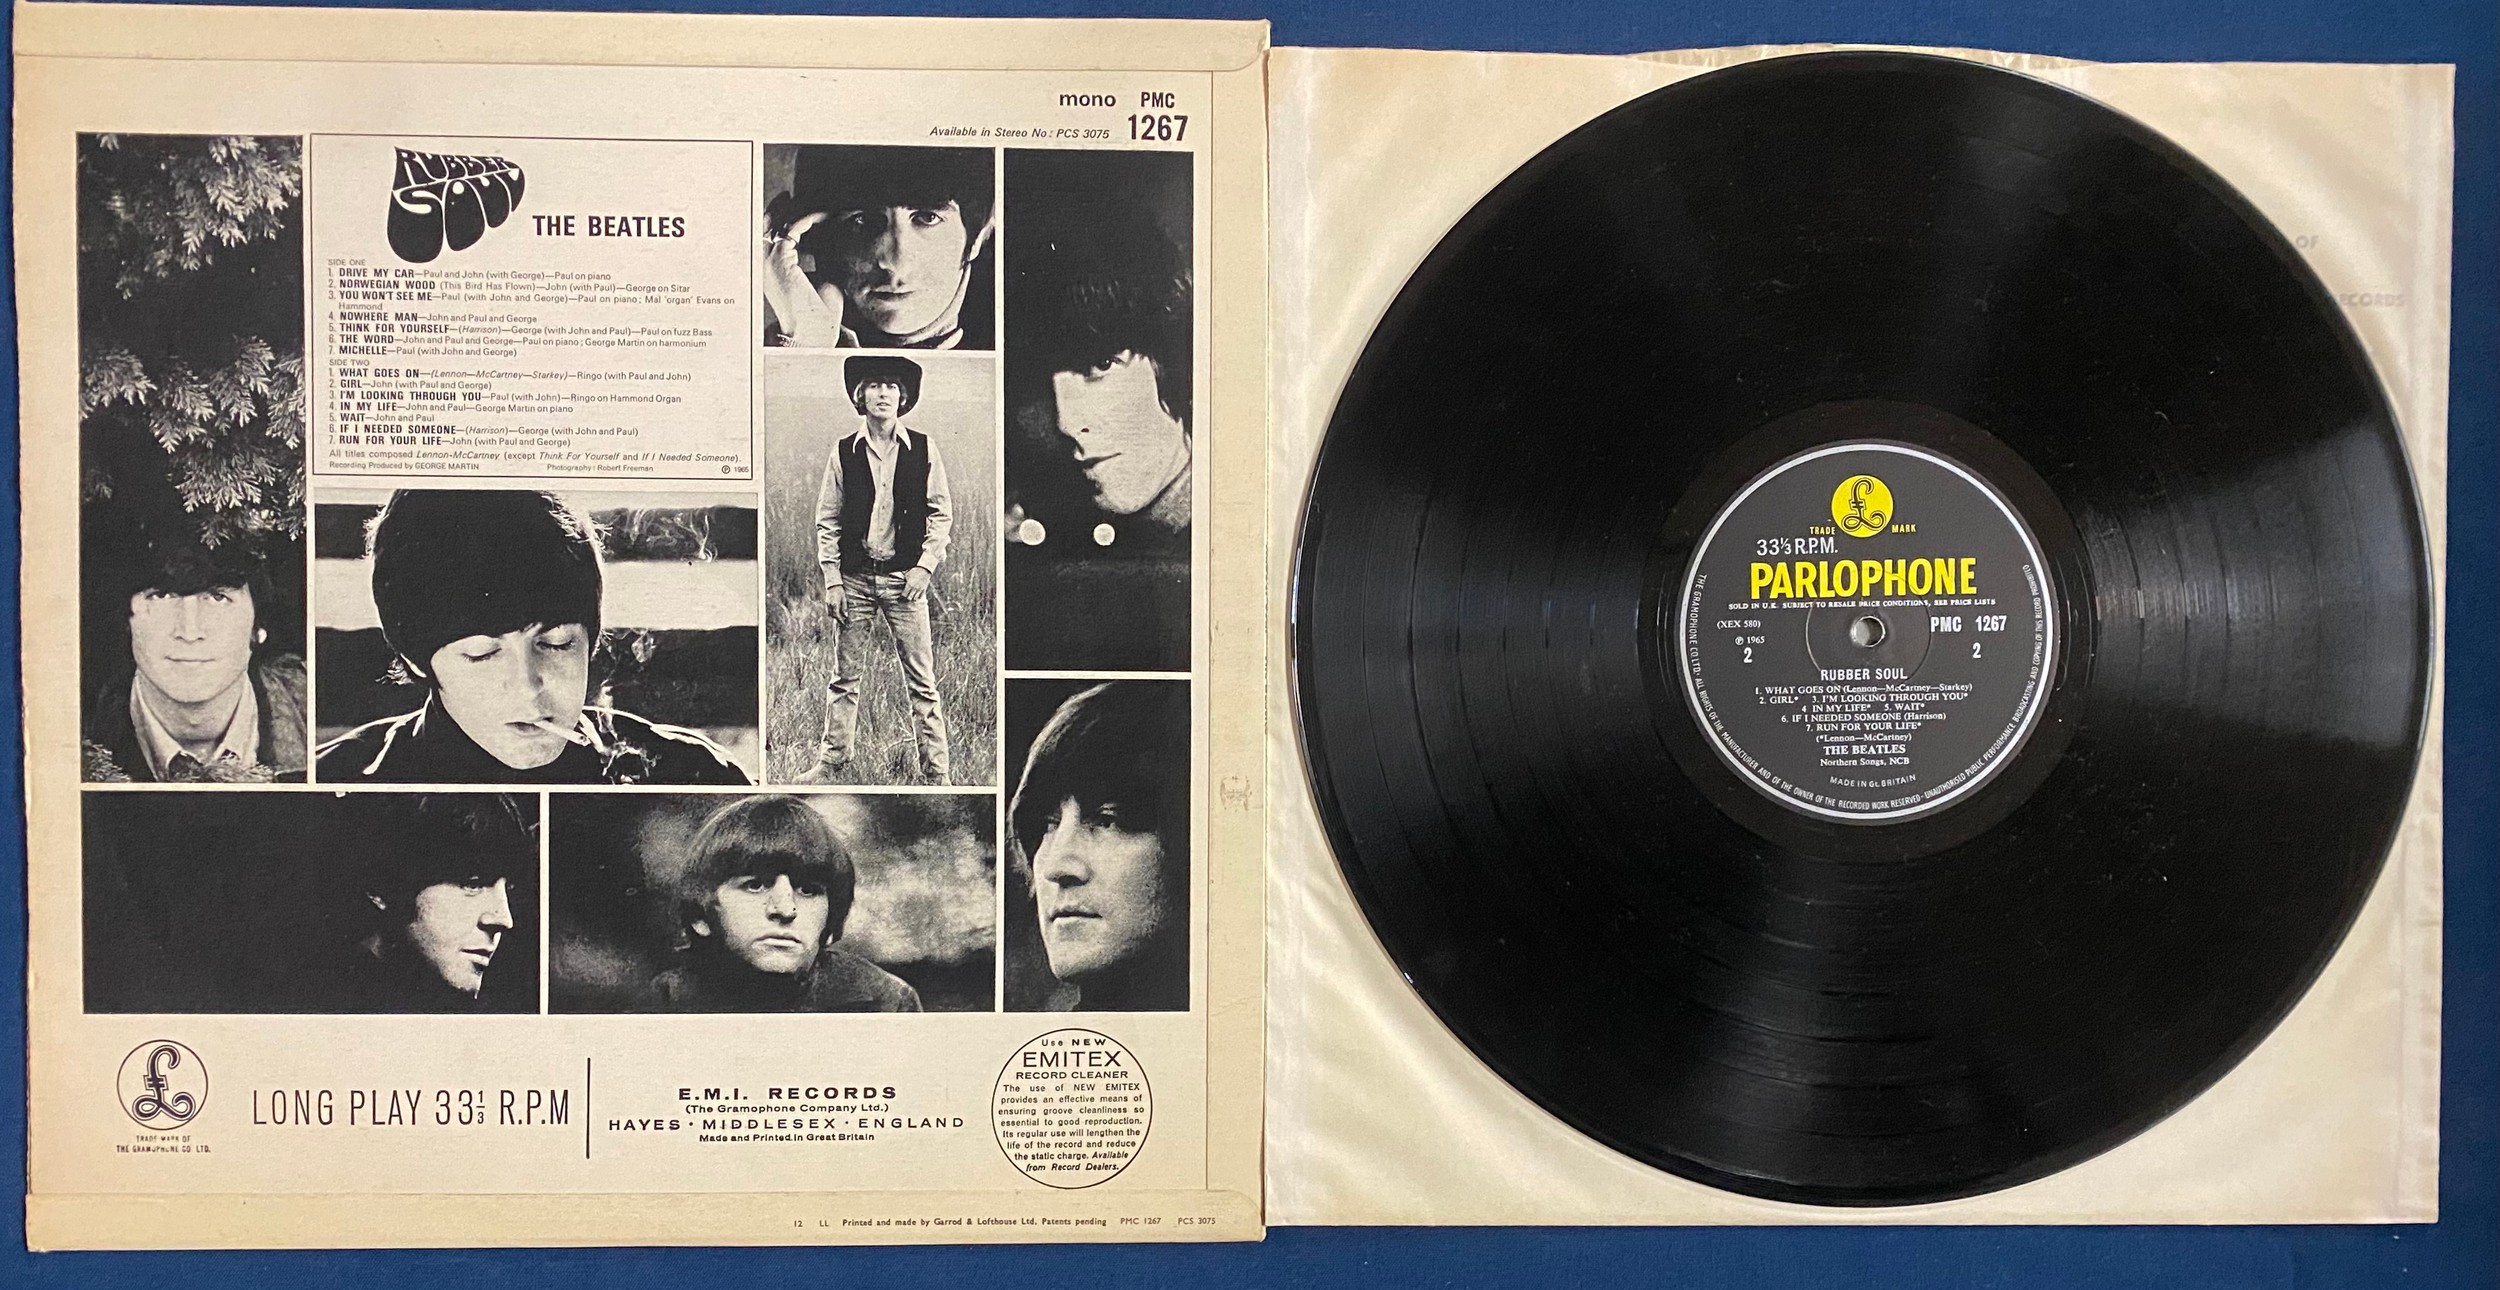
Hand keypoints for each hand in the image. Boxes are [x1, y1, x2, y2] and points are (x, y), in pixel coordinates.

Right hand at [762, 199, 844, 346]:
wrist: (813, 331)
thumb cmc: (818, 312)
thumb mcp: (819, 278)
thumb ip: (816, 259)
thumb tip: (827, 241)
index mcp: (770, 266)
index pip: (774, 232)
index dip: (791, 217)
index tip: (812, 208)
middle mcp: (764, 260)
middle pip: (772, 221)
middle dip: (792, 206)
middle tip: (814, 197)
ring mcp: (768, 258)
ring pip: (781, 220)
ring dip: (803, 210)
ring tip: (823, 202)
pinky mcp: (779, 257)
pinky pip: (792, 227)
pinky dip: (810, 219)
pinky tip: (826, 215)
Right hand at [825, 585, 851, 624]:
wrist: (833, 585)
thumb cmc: (840, 591)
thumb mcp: (844, 599)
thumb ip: (844, 608)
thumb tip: (846, 615)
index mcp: (835, 604)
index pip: (837, 615)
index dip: (840, 619)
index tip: (843, 622)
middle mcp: (830, 605)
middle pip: (833, 615)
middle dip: (837, 619)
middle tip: (842, 620)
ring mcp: (827, 604)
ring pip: (829, 614)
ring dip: (834, 616)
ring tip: (839, 616)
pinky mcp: (826, 602)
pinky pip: (828, 610)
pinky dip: (831, 613)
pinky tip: (835, 612)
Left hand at [903, 567, 932, 599]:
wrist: (924, 569)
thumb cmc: (915, 571)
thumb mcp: (907, 575)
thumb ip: (904, 580)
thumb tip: (901, 582)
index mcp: (909, 585)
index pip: (904, 594)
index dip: (902, 596)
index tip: (902, 596)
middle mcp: (914, 588)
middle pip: (909, 598)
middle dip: (907, 598)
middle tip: (906, 597)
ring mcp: (919, 589)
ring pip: (915, 598)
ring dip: (912, 598)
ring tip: (911, 597)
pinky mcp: (924, 589)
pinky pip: (921, 596)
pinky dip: (918, 597)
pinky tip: (916, 596)